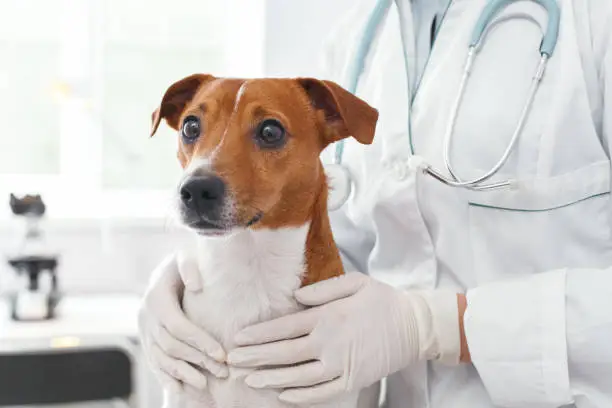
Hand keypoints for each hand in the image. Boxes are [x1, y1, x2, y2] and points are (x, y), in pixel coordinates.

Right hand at [138, 252, 227, 393]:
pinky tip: (180, 390)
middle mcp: (146, 316)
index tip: (222, 354)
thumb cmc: (182, 263)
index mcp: (156, 297)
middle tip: (222, 371)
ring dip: (183, 374)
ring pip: (161, 359)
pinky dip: (166, 378)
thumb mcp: (185, 255)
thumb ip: (189, 266)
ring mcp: (144, 330)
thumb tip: (196, 284)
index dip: (200, 342)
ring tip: (205, 385)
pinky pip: (154, 363)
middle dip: (198, 360)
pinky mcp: (146, 340)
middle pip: (171, 346)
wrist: (165, 270)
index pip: (178, 326)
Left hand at [227, 273, 460, 404]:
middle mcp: (329, 343)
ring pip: (297, 377)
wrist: (415, 326)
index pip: (283, 328)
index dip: (258, 335)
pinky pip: (321, 393)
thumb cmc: (382, 300)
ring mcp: (340, 365)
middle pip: (283, 354)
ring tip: (249, 381)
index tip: (238, 339)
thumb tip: (294, 298)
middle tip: (232, 362)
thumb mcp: (354, 283)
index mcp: (327, 317)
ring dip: (270, 380)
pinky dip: (300, 397)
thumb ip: (322, 290)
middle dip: (255, 358)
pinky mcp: (352, 381)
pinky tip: (283, 396)